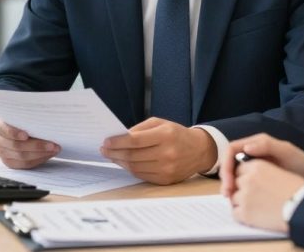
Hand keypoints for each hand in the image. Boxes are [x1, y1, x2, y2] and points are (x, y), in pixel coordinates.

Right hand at [0, 117, 59, 168]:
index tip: (26, 135)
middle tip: (53, 144)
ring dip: (40, 154)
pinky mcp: (9, 162)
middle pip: (15, 145)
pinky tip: (48, 155)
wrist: (16, 128)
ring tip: (54, 149)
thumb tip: (48, 116)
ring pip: (21, 157)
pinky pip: (24, 164)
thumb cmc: (22, 119)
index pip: (3, 129)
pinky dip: (38, 160)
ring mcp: (1, 152)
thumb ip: (29, 116)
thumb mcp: (22, 113)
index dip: (14, 133)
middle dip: (37, 145)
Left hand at [100, 117, 216, 184]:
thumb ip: (140, 129)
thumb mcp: (161, 123)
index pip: (135, 140)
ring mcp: (167, 169)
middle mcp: (167, 153)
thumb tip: (119, 138)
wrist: (199, 150)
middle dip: (115, 153)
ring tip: (112, 156)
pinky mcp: (166, 180)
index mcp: (166, 135)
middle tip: (104, 150)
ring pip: (135, 167)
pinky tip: (125, 163)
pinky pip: (142, 176)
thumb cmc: (176, 134)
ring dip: (120, 162)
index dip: (118, 142)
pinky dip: (131, 169)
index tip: (106, 141)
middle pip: (133, 156)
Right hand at [219, 133, 303, 198]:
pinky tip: (239, 200)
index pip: (231, 150)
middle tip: (227, 194)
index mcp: (255, 143)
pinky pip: (242, 182)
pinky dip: (238, 190)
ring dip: (229, 185)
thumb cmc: (301, 162)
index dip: (226, 164)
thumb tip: (245, 148)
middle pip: (229, 163)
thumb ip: (266, 145)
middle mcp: (251, 153)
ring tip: (230, 199)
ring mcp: (254, 166)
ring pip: (233, 173)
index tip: (229, 181)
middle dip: (225, 177)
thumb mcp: (286, 151)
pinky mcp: (257, 178)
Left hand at [229, 158, 303, 232]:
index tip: (248, 183)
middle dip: (241, 189)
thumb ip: (262, 171)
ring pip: (233, 198)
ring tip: (255, 207)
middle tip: (253, 196)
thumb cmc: (298, 191)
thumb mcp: (280, 172)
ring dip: (240, 202)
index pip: (240, 169)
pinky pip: (235, 213)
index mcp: (257, 166)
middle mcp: (248, 179)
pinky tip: (253, 216)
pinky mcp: (245, 213)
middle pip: (235, 183)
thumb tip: (249, 177)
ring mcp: (245, 196)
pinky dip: (241, 215)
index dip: (244, 176)